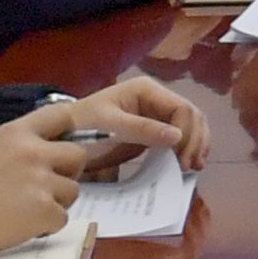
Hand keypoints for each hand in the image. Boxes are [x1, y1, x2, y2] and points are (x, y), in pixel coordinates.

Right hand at [0, 111, 110, 253]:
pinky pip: (62, 217)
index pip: (62, 116)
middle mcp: (34, 152)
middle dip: (68, 172)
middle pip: (78, 156)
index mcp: (18, 133)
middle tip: (49, 185)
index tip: (67, 143)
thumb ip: (18, 145)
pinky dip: (47, 225)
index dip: (70, 130)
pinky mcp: (44, 210)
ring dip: (56, 201)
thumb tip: (43, 151)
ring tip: (30, 209)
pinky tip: (25, 226)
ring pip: (72, 190)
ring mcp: (41, 181)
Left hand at [60, 70, 209, 171]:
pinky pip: (177, 138)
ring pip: (189, 126)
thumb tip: (178, 137)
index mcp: (146, 90)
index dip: (188, 133)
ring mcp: (155, 115)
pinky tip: (187, 165)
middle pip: (190, 116)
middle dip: (195, 140)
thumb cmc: (82, 129)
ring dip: (196, 145)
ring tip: (194, 168)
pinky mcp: (152, 132)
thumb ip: (142, 129)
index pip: (181, 108)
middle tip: (191, 167)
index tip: (183, 160)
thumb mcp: (110, 128)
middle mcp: (155, 99)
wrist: (62, 139)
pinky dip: (186, 149)